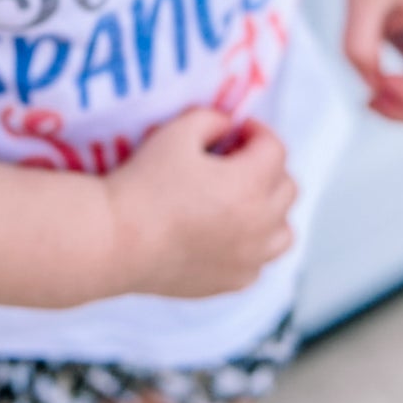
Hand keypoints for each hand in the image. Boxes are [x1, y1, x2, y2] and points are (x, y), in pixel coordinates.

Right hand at [103, 108, 297, 298]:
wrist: (116, 240)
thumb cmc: (144, 183)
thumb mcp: (177, 133)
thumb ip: (212, 119)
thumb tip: (229, 126)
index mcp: (250, 184)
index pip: (275, 149)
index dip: (256, 132)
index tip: (236, 130)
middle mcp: (260, 225)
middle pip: (287, 188)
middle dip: (266, 168)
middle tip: (234, 161)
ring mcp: (249, 259)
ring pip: (284, 231)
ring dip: (269, 211)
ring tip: (239, 202)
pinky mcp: (232, 283)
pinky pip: (260, 262)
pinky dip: (252, 246)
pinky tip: (225, 236)